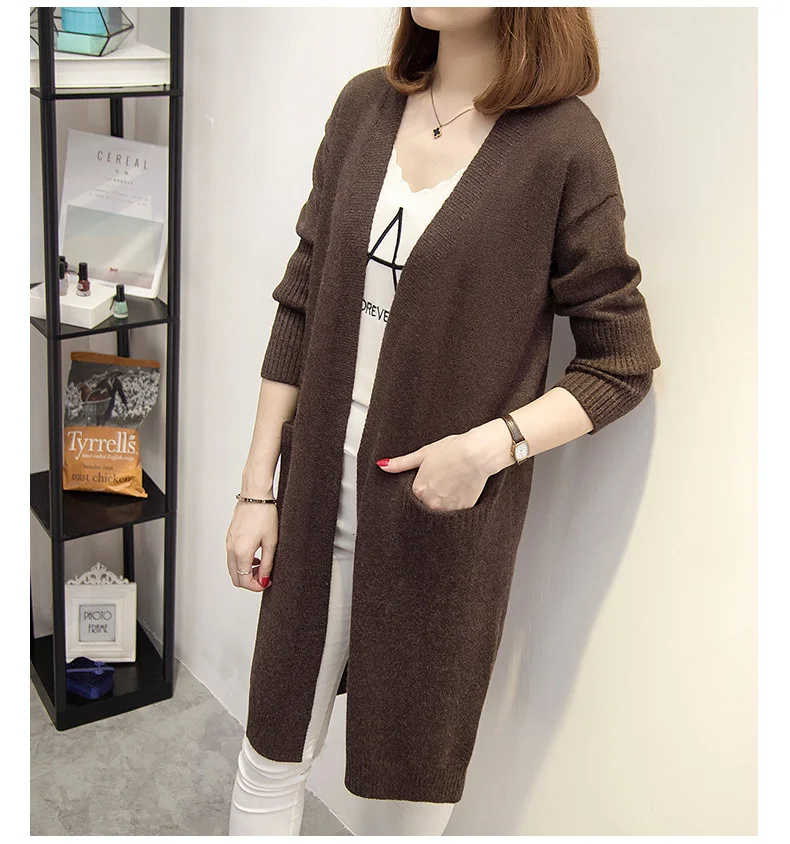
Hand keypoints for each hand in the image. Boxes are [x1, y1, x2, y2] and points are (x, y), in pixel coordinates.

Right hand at [226, 496, 278, 591]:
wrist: (255, 496)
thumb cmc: (265, 515)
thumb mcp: (271, 542)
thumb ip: (267, 564)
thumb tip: (264, 579)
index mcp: (241, 552)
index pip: (244, 581)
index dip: (257, 586)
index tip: (267, 582)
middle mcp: (231, 549)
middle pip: (236, 578)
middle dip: (250, 581)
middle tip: (264, 576)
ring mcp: (228, 543)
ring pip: (233, 568)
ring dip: (246, 572)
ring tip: (261, 565)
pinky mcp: (229, 537)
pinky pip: (232, 557)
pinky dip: (242, 562)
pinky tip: (255, 555)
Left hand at [376, 431, 491, 511]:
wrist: (477, 453)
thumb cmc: (452, 450)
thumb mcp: (423, 453)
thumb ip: (401, 463)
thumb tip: (382, 465)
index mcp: (418, 490)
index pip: (415, 495)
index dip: (424, 485)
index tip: (432, 477)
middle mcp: (430, 503)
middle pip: (426, 504)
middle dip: (432, 496)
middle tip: (444, 480)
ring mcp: (447, 509)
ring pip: (440, 510)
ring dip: (444, 502)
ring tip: (453, 484)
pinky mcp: (463, 511)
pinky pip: (456, 513)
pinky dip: (457, 504)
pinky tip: (461, 490)